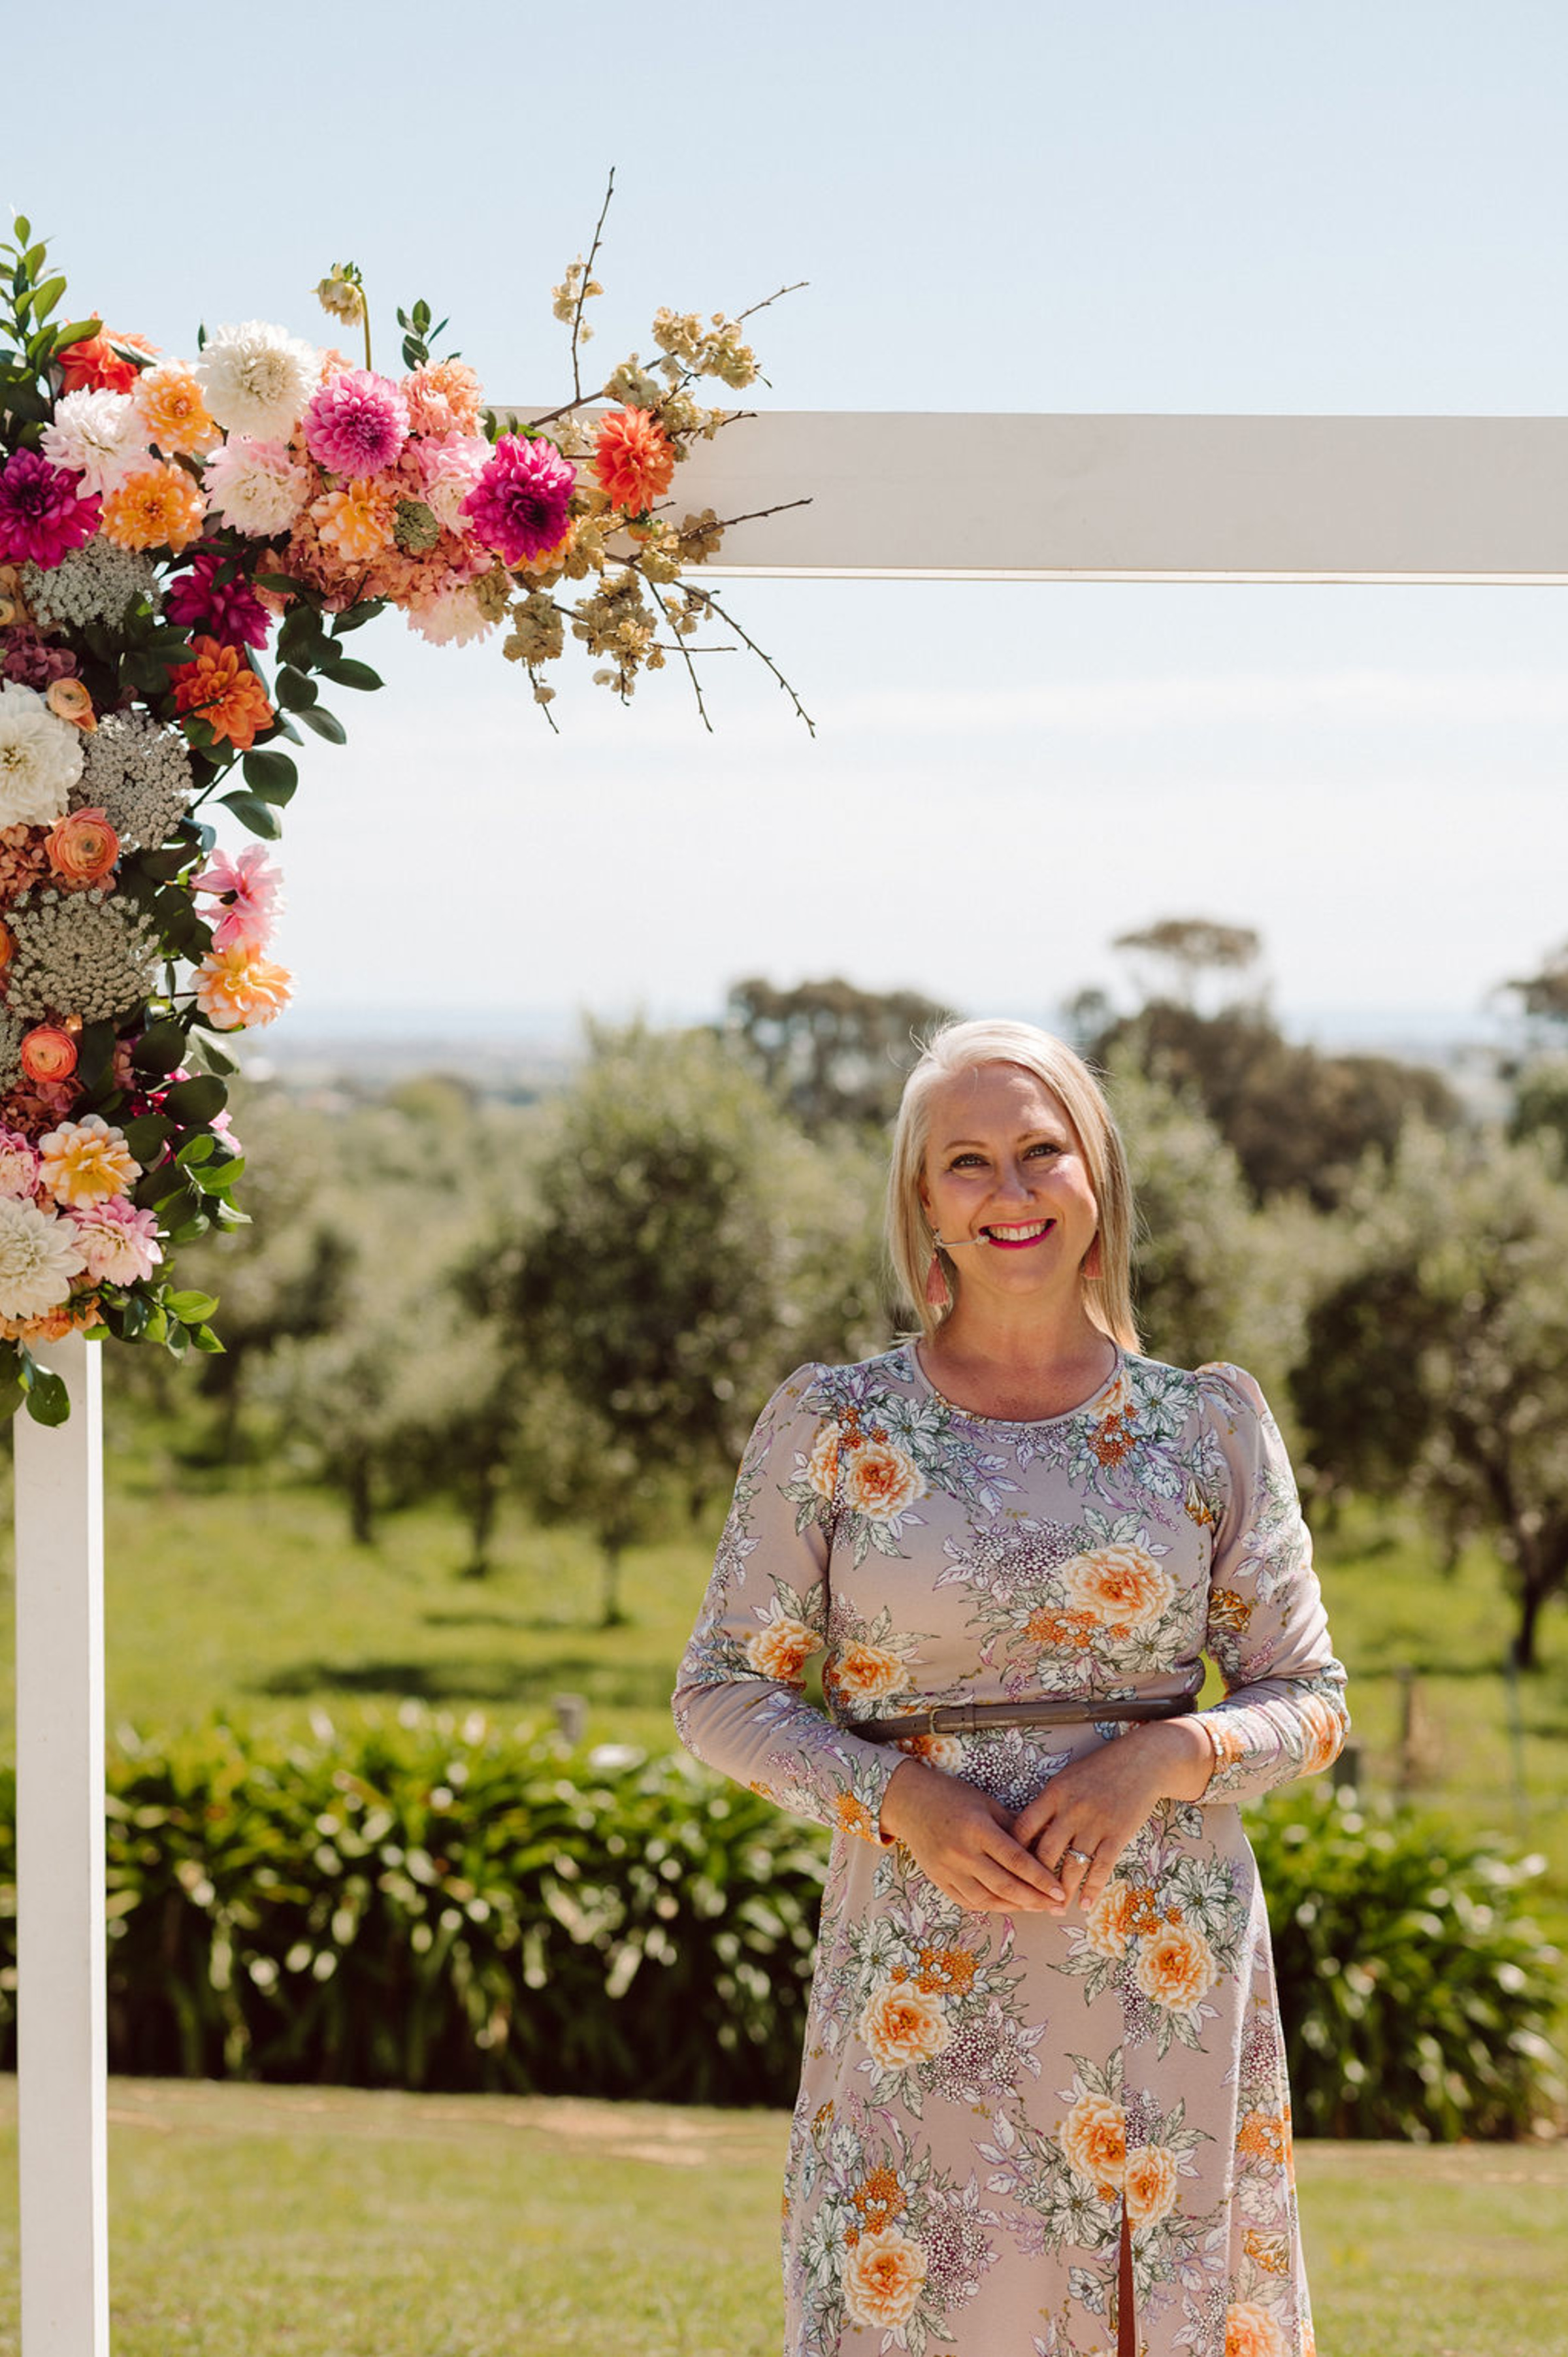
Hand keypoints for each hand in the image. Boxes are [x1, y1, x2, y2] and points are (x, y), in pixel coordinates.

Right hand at [879, 1758, 1066, 1913]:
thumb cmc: (951, 1796)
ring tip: (1037, 1907)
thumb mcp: (986, 1803)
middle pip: (1005, 1886)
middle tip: (1057, 1906)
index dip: (1041, 1879)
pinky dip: (991, 1906)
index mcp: (977, 1829)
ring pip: (988, 1899)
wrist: (908, 1801)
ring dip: (1016, 1907)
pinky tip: (1009, 1905)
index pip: (1016, 1861)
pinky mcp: (938, 1879)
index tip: (1060, 1890)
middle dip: (1035, 1899)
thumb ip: (1014, 1826)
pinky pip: (969, 1902)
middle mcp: (962, 1853)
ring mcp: (948, 1869)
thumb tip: (1045, 1842)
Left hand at [1011, 1720, 1214, 1915]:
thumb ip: (1048, 1803)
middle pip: (1045, 1852)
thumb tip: (1027, 1833)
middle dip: (1035, 1881)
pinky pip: (1101, 1868)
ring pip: (1072, 1866)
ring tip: (1055, 1909)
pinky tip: (1084, 1904)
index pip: (1024, 1827)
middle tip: (1030, 1900)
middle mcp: (1071, 1810)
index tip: (1009, 1868)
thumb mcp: (1067, 1778)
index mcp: (1054, 1793)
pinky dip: (1092, 1889)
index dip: (1014, 1850)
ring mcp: (1095, 1824)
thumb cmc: (1100, 1769)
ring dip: (1062, 1893)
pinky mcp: (1118, 1835)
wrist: (1142, 1761)